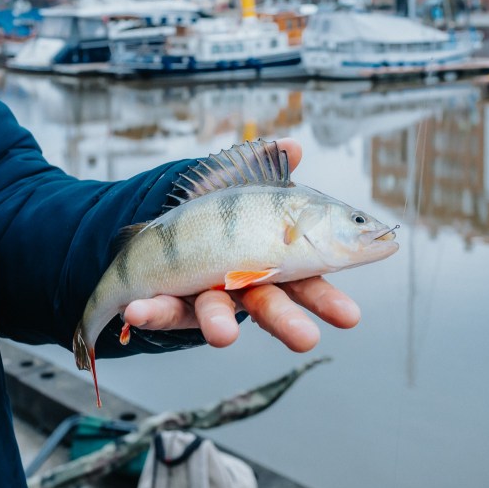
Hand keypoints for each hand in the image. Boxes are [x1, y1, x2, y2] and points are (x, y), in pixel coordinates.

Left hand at [121, 138, 360, 351]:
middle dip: (288, 325)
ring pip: (218, 315)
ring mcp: (207, 297)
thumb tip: (291, 147)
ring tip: (223, 335)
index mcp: (272, 262)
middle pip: (272, 307)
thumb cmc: (212, 211)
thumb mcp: (236, 181)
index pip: (309, 283)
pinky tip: (136, 311)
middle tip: (306, 340)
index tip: (352, 318)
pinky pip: (160, 308)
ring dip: (220, 326)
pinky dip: (150, 311)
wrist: (157, 225)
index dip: (329, 301)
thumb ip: (265, 168)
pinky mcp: (170, 303)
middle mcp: (244, 286)